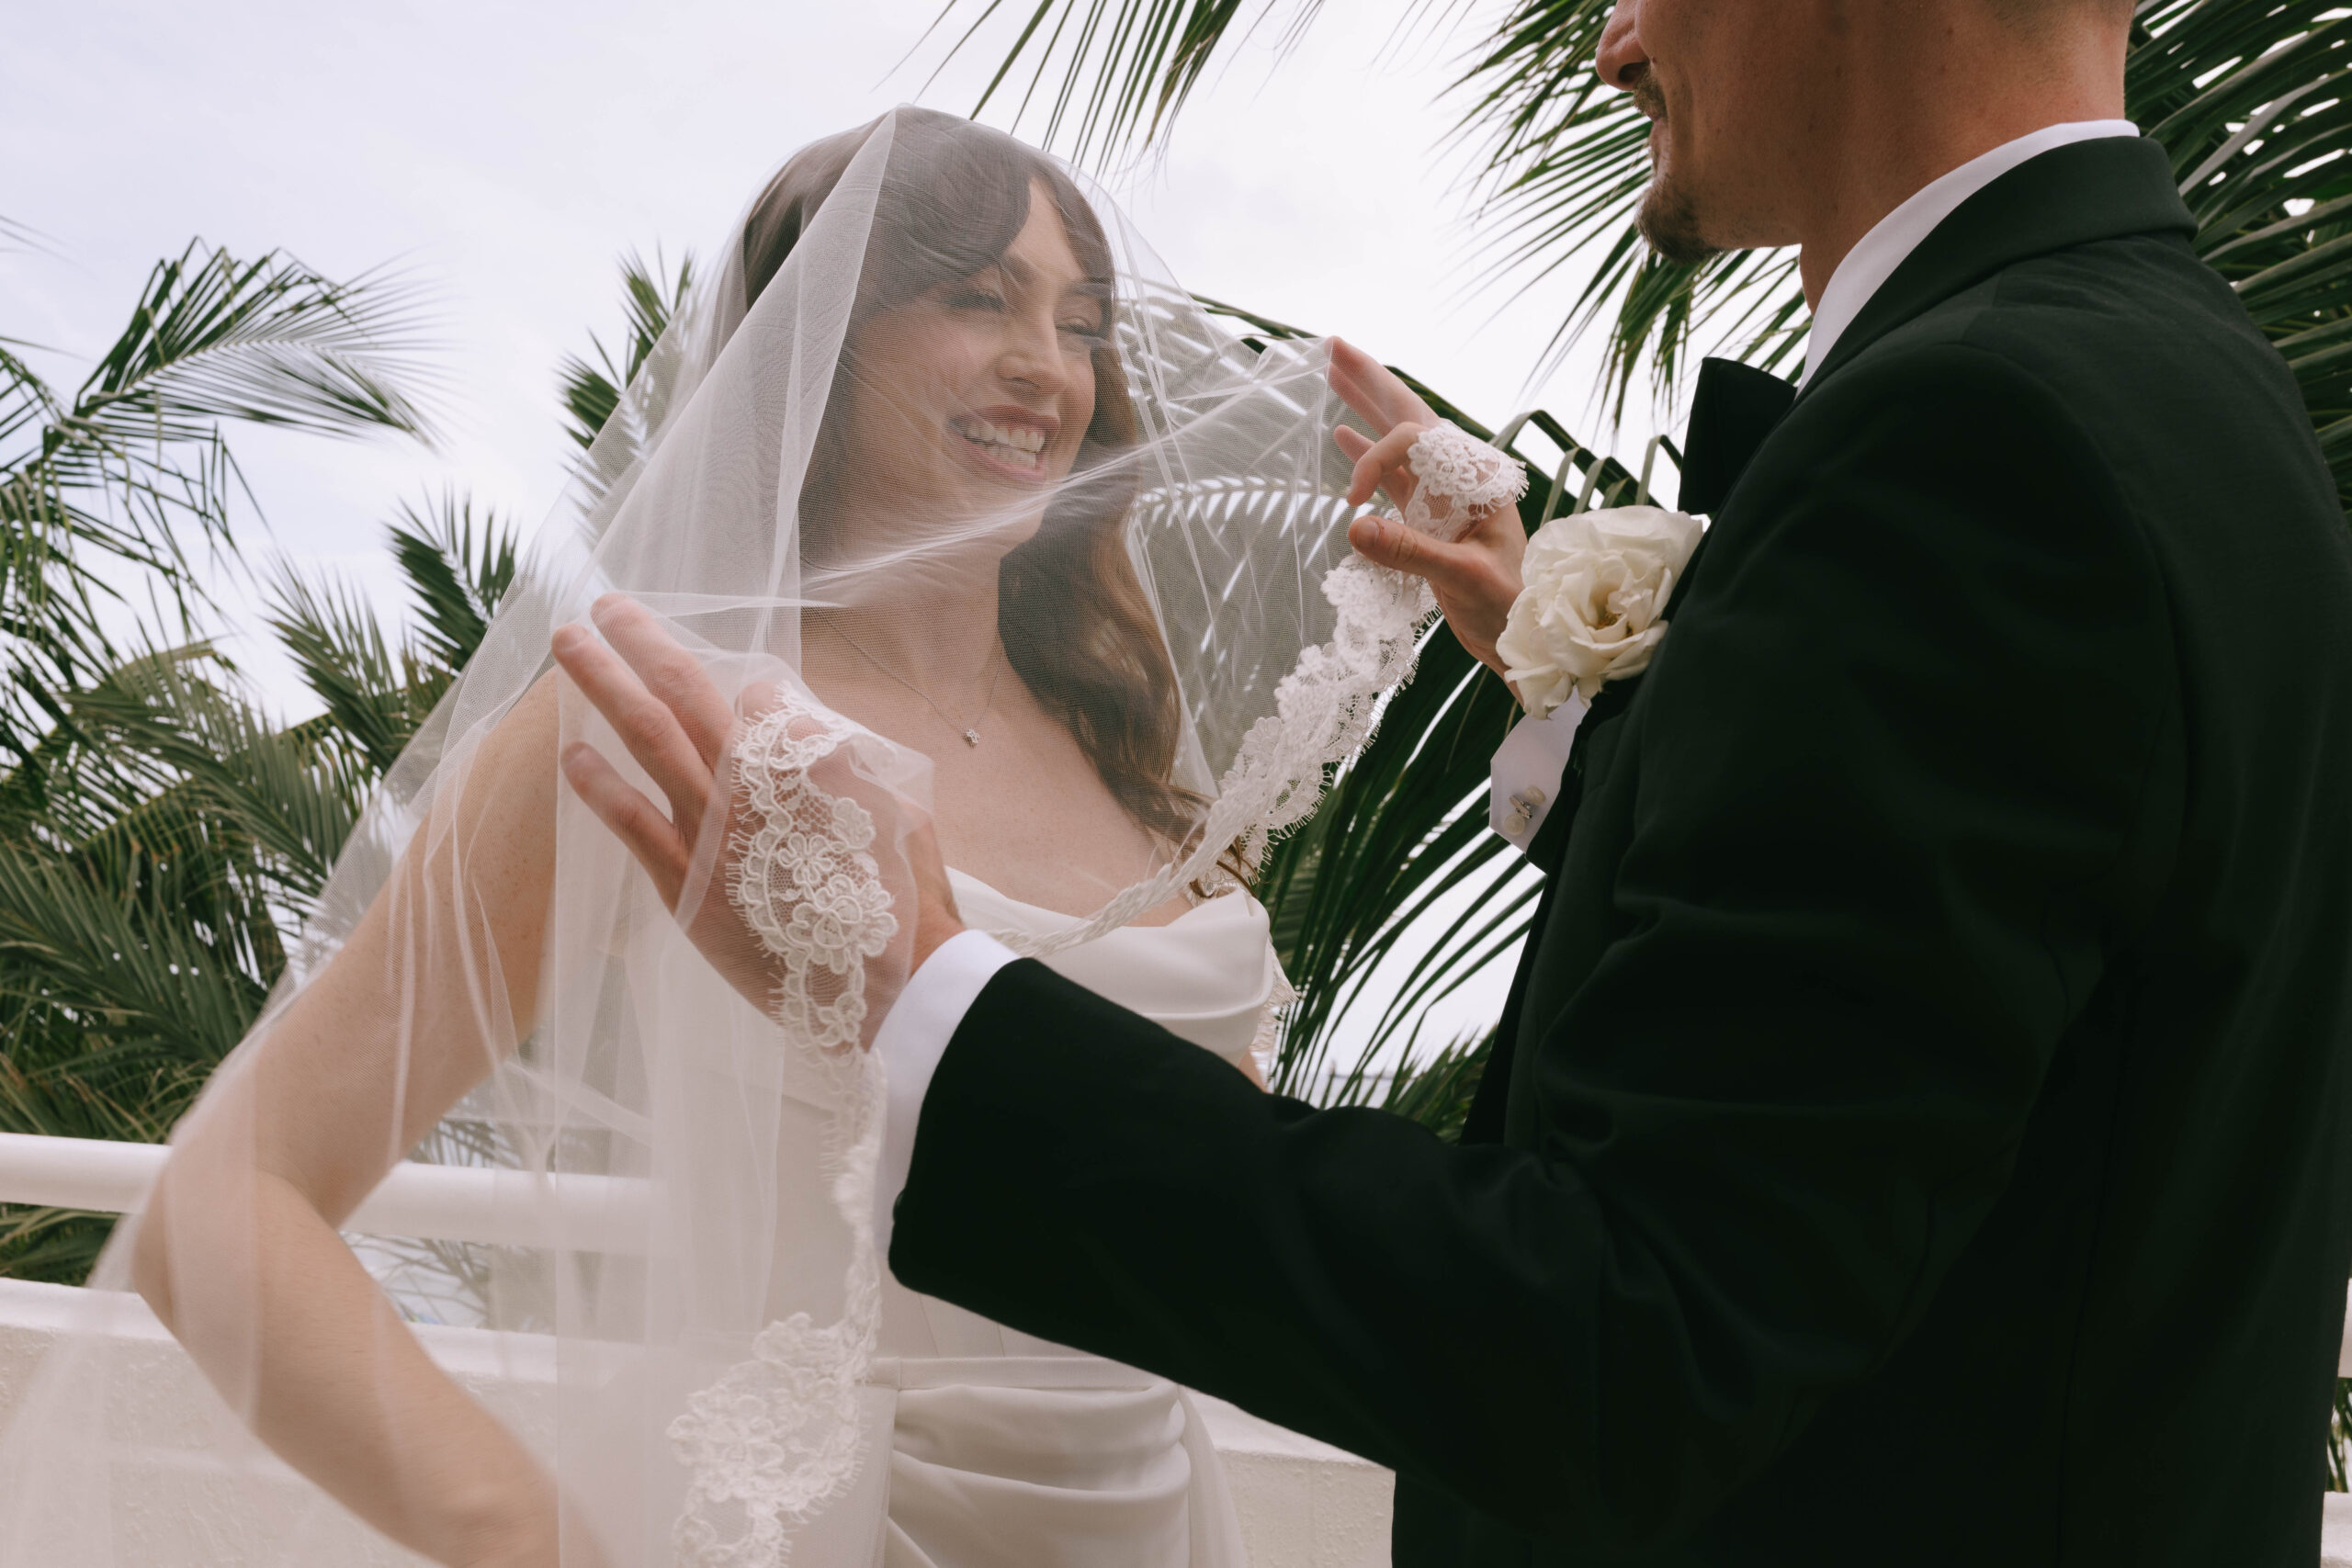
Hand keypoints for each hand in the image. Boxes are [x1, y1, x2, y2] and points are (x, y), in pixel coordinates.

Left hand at [552, 595, 952, 1046]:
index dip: (737, 682)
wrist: (892, 986)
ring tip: (566, 645)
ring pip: (647, 739)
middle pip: (685, 692)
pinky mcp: (690, 889)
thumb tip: (792, 713)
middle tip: (603, 602)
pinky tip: (571, 754)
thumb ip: (844, 761)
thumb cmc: (902, 905)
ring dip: (603, 685)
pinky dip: (600, 786)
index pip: (757, 694)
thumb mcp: (898, 811)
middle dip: (641, 641)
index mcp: (808, 763)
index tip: (727, 684)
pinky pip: (632, 826)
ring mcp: (716, 835)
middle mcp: (754, 786)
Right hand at [1328, 337, 1528, 689]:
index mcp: (1476, 477)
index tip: (1354, 502)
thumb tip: (1352, 525)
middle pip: (1409, 415)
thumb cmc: (1507, 605)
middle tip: (1335, 346)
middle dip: (1372, 381)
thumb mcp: (1464, 577)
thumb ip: (1410, 551)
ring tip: (1333, 372)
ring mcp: (1440, 494)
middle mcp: (1458, 476)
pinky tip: (1342, 434)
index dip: (1376, 460)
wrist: (1520, 636)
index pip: (1415, 441)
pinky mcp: (1427, 516)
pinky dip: (1366, 454)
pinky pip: (1391, 474)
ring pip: (1396, 439)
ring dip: (1364, 408)